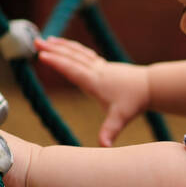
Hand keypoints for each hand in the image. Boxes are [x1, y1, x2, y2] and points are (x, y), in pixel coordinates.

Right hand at [35, 38, 149, 145]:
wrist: (150, 86)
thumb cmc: (134, 102)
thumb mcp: (121, 118)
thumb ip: (110, 131)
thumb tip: (104, 147)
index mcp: (95, 81)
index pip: (73, 70)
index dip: (57, 62)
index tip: (42, 55)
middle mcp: (96, 70)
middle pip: (71, 57)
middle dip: (53, 49)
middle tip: (36, 42)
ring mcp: (100, 66)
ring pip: (77, 52)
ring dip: (61, 46)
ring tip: (46, 40)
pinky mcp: (103, 65)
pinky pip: (84, 53)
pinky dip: (72, 48)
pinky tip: (65, 46)